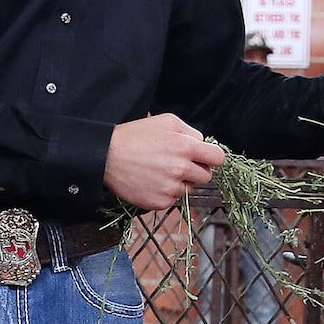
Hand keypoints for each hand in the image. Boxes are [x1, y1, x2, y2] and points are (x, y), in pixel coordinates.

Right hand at [103, 113, 223, 211]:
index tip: (204, 158)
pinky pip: (173, 200)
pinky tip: (151, 181)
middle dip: (196, 170)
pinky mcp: (159, 202)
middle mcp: (180, 169)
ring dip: (179, 182)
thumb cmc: (135, 136)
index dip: (211, 157)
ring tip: (159, 171)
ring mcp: (170, 188)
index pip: (217, 158)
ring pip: (188, 189)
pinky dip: (165, 193)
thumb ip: (190, 131)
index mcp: (185, 147)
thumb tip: (203, 144)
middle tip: (178, 164)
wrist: (106, 156)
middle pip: (206, 176)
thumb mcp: (166, 121)